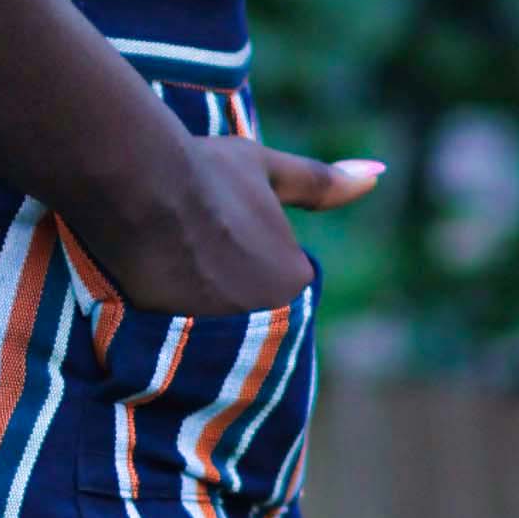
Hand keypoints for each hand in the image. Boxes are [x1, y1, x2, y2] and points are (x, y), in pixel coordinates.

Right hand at [78, 136, 382, 318]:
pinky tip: (152, 287)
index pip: (272, 278)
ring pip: (212, 327)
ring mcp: (221, 335)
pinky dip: (168, 323)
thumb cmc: (206, 171)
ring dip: (194, 305)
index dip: (240, 252)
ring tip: (170, 263)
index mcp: (293, 278)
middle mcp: (266, 316)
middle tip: (191, 247)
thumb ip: (323, 183)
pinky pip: (179, 343)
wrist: (141, 183)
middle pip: (244, 306)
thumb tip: (378, 173)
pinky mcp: (177, 347)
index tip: (216, 230)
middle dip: (221, 283)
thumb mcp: (269, 170)